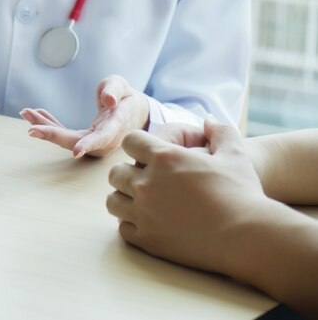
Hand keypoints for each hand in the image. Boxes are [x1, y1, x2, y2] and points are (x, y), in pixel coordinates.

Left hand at [19, 75, 148, 157]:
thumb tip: (108, 100)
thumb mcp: (122, 87)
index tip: (76, 151)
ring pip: (66, 138)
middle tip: (31, 129)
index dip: (88, 144)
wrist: (132, 112)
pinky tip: (35, 115)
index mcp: (116, 126)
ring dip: (45, 127)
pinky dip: (50, 124)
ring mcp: (92, 142)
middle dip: (52, 134)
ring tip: (25, 113)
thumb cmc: (126, 98)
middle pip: (75, 140)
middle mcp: (103, 139)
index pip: (102, 137)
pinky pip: (64, 134)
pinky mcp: (83, 139)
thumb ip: (115, 90)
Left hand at [106, 120, 272, 273]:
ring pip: (112, 201)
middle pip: (116, 173)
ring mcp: (143, 213)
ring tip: (141, 201)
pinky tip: (148, 222)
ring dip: (124, 198)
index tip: (147, 154)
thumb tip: (208, 120)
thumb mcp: (235, 154)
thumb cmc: (243, 193)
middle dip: (127, 173)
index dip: (138, 145)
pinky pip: (123, 227)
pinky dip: (132, 224)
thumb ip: (220, 131)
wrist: (247, 237)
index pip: (130, 141)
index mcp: (164, 157)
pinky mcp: (146, 239)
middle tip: (144, 179)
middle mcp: (147, 183)